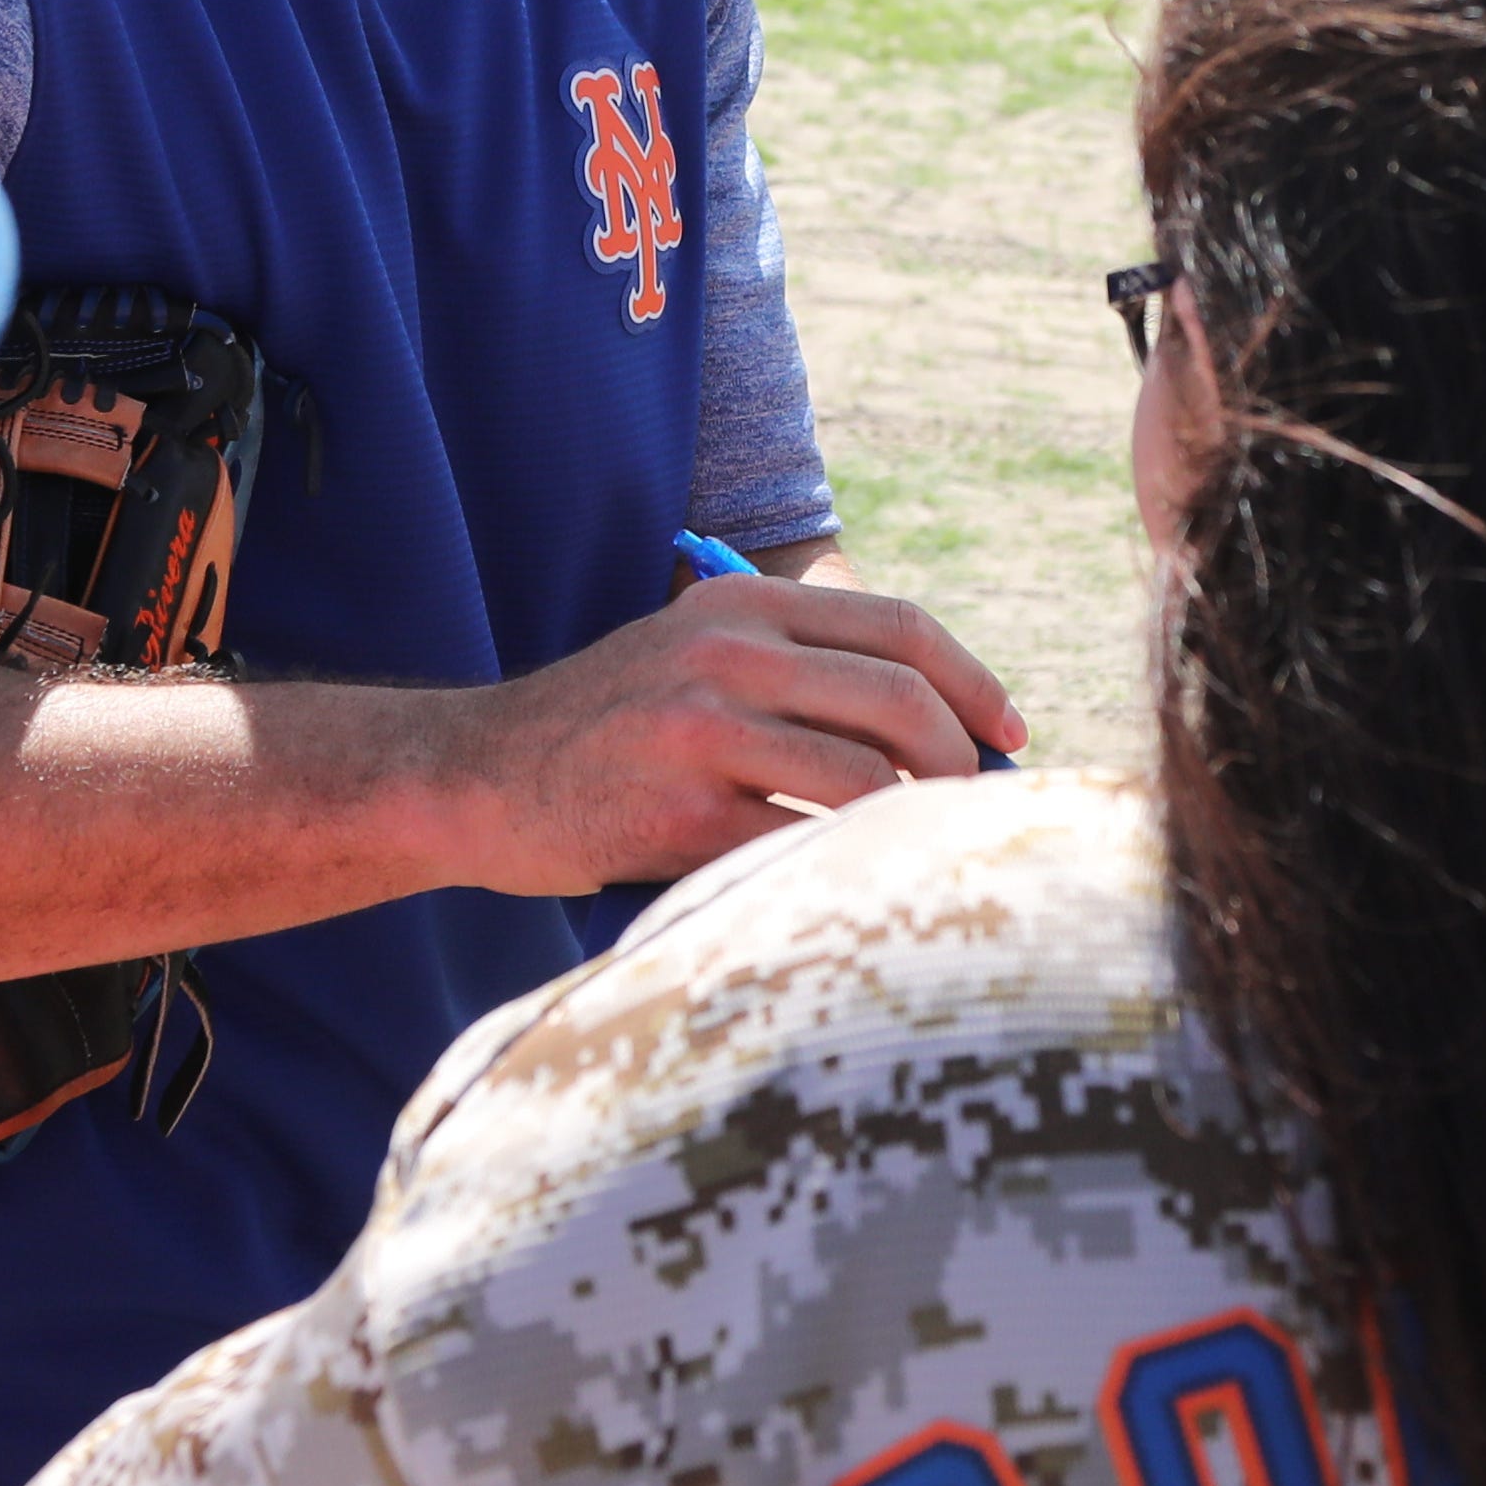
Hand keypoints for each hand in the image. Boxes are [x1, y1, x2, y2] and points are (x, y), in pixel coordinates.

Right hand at [422, 574, 1027, 897]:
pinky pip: (803, 845)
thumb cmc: (608, 727)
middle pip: (901, 702)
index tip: (1012, 731)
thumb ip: (799, 669)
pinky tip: (847, 877)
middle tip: (975, 805)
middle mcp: (725, 658)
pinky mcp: (679, 817)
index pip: (901, 628)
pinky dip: (843, 864)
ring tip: (917, 846)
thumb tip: (948, 727)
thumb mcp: (694, 655)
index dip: (975, 682)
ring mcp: (700, 736)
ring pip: (866, 780)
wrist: (474, 775)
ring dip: (914, 821)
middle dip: (961, 762)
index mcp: (740, 608)